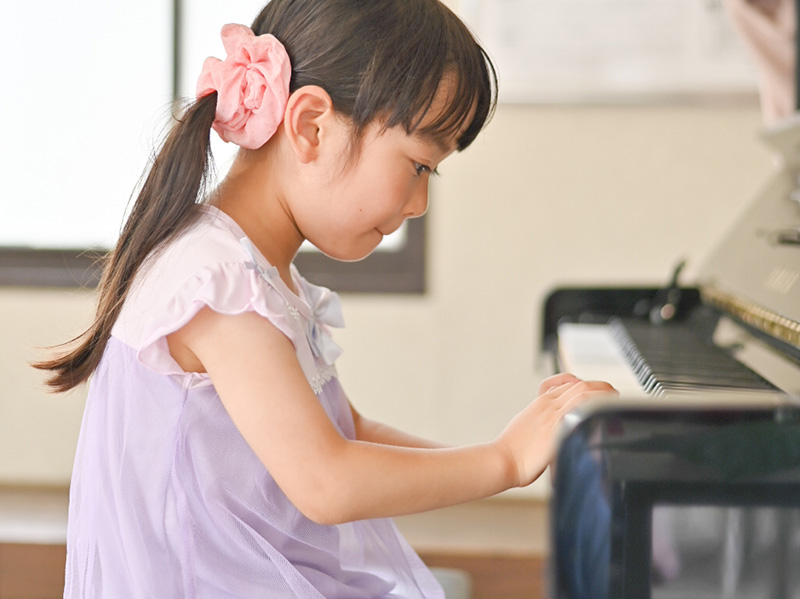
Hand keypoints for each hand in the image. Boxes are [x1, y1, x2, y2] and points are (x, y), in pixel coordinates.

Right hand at [494, 373, 616, 487]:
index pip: (566, 382)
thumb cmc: (512, 451)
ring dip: (602, 393)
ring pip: (582, 392)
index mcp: (540, 403)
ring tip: (614, 400)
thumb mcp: (525, 428)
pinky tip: (605, 413)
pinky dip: (595, 408)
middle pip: (578, 384)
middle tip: (611, 394)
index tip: (596, 391)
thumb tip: (551, 434)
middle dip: (598, 386)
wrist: (503, 459)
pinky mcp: (556, 428)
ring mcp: (552, 414)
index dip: (585, 384)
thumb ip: (541, 425)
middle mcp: (547, 405)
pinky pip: (579, 410)